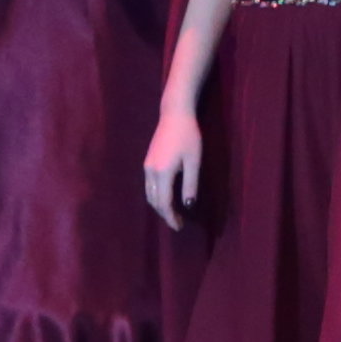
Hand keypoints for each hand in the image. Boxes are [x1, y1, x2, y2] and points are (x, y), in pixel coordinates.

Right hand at [141, 98, 204, 226]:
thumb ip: (190, 184)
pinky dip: (156, 196)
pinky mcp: (147, 161)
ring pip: (149, 194)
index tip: (180, 227)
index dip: (171, 217)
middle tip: (178, 222)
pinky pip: (149, 186)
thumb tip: (188, 205)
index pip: (164, 203)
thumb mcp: (194, 161)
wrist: (174, 114)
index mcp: (162, 173)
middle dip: (165, 214)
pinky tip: (167, 197)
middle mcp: (150, 172)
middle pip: (154, 201)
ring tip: (173, 212)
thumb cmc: (188, 136)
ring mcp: (147, 166)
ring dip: (159, 206)